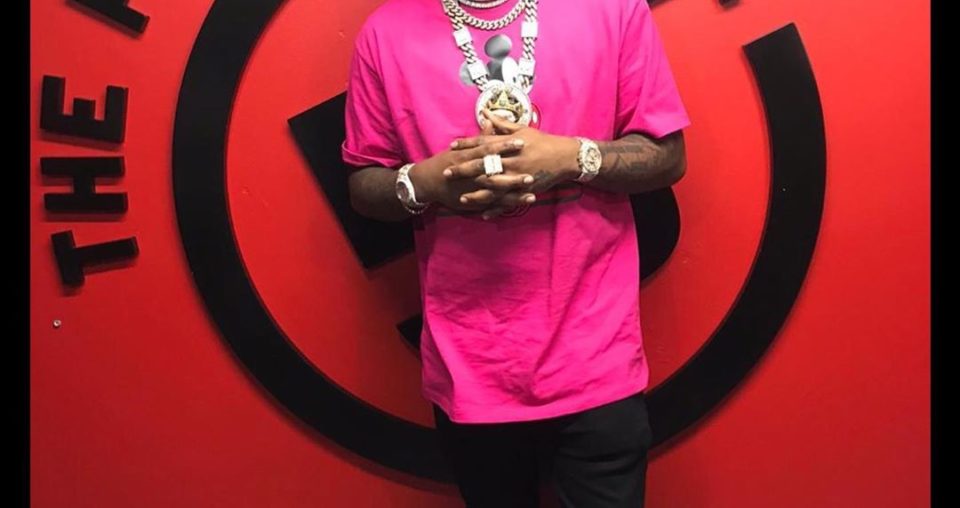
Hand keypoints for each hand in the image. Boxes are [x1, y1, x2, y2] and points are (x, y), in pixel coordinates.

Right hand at [407, 119, 533, 213]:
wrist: (427, 181)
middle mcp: (473, 173)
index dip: (505, 146)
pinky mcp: (474, 201)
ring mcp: (474, 188)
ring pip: (497, 190)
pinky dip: (506, 206)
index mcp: (470, 156)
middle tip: (532, 172)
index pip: (489, 149)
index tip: (521, 142)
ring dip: (514, 192)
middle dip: (513, 172)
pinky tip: (520, 205)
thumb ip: (479, 136)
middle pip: (495, 171)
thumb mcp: (461, 147)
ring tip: (532, 191)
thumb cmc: (446, 161)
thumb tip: (490, 120)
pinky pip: (492, 204)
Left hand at [446, 109, 581, 217]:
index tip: (452, 146)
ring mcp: (517, 177)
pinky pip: (507, 202)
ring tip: (461, 198)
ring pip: (493, 187)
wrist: (565, 156)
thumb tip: (485, 112)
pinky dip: (496, 209)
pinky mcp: (525, 190)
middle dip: (464, 170)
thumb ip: (501, 124)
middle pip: (483, 166)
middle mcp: (511, 161)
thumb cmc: (542, 141)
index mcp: (508, 144)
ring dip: (476, 194)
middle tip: (446, 173)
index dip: (466, 144)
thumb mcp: (522, 129)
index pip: (483, 143)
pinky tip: (483, 214)